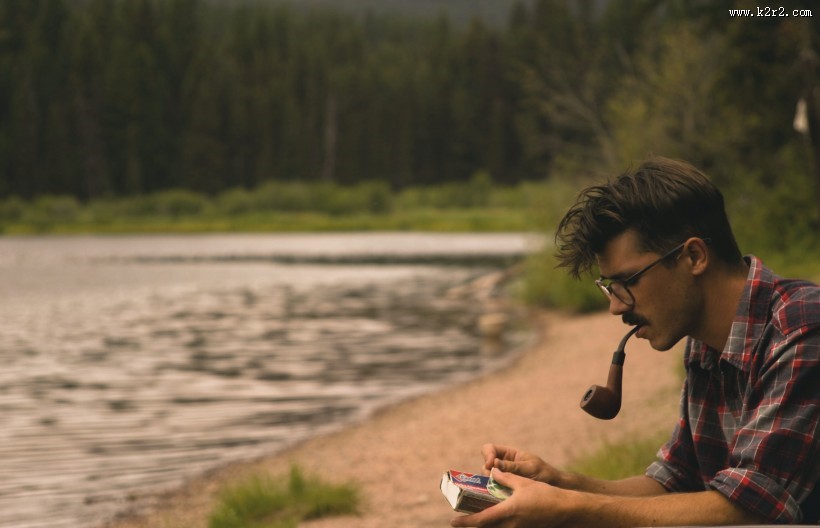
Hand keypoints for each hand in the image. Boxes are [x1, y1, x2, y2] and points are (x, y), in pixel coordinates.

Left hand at [451, 469, 567, 527]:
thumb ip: (505, 477)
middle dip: (473, 524)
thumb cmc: (544, 494)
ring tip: (477, 516)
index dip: (466, 521)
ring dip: (486, 524)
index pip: (482, 520)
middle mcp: (511, 525)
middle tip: (461, 519)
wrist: (565, 509)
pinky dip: (497, 524)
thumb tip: (492, 471)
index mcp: (508, 511)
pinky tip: (496, 515)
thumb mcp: (523, 482)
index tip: (453, 521)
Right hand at [482, 444, 559, 484]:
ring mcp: (503, 477)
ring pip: (487, 477)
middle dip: (486, 470)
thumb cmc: (544, 473)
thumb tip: (494, 463)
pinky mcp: (504, 488)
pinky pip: (493, 488)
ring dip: (489, 481)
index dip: (487, 455)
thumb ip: (513, 466)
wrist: (554, 487)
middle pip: (485, 463)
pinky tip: (499, 495)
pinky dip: (493, 491)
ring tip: (498, 488)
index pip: (490, 448)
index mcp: (509, 454)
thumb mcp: (529, 468)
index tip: (491, 464)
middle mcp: (503, 464)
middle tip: (493, 479)